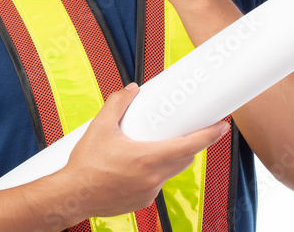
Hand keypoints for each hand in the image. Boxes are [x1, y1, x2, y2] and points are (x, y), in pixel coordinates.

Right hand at [58, 83, 228, 220]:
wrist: (71, 196)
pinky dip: (152, 172)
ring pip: (169, 171)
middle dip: (189, 144)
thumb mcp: (99, 126)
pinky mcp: (141, 201)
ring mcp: (148, 192)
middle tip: (188, 129)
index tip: (222, 126)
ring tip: (152, 145)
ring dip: (168, 158)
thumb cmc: (85, 164)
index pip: (189, 145)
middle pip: (183, 158)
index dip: (209, 135)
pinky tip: (135, 166)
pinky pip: (155, 183)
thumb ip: (118, 104)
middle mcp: (153, 177)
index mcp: (148, 158)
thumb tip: (131, 90)